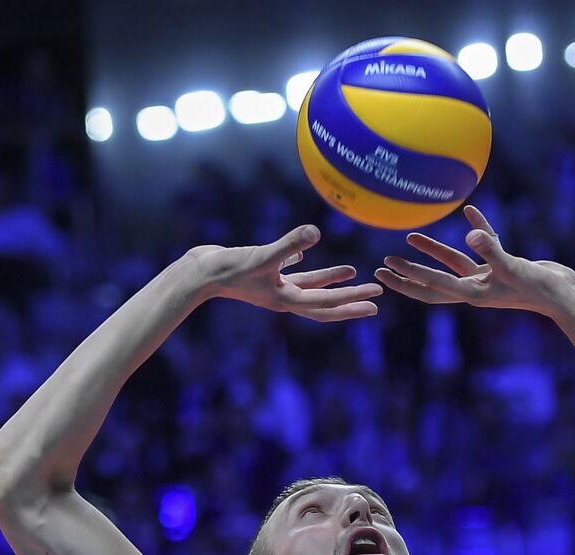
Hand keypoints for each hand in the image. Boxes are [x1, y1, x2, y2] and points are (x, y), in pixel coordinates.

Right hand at [187, 225, 382, 320]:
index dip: (352, 299)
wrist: (197, 272)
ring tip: (353, 272)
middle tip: (377, 297)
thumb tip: (316, 232)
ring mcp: (273, 285)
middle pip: (325, 302)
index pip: (327, 302)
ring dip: (332, 280)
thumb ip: (289, 244)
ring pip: (310, 284)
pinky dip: (302, 263)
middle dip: (351, 300)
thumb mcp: (263, 255)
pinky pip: (289, 270)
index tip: (376, 299)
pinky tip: (307, 252)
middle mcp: (284, 296)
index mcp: (287, 299)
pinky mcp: (263, 273)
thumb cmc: (228, 268)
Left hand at [376, 206, 574, 315]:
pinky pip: (485, 245)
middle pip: (434, 282)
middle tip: (383, 266)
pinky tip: (468, 211)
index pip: (433, 286)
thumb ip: (492, 250)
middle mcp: (477, 287)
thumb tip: (470, 232)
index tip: (384, 272)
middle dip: (409, 274)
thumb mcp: (515, 268)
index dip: (407, 279)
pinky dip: (477, 229)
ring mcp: (489, 277)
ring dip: (433, 251)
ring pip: (454, 262)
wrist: (567, 296)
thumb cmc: (541, 288)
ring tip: (410, 238)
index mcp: (474, 293)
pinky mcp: (503, 265)